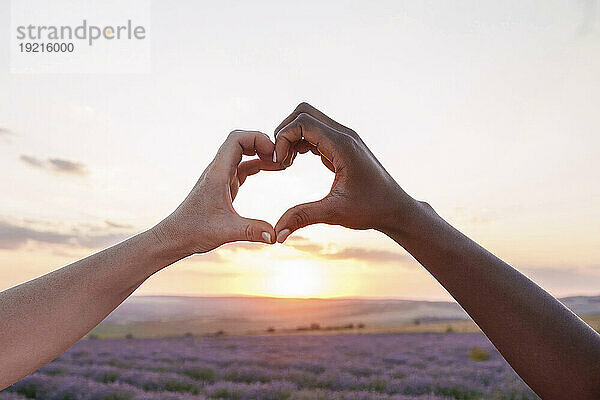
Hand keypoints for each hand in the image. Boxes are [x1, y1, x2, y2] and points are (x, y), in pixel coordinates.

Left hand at [152, 130, 275, 256]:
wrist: (176, 236)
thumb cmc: (194, 231)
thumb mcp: (226, 231)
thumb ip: (252, 231)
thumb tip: (275, 236)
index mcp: (217, 174)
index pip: (236, 139)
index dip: (257, 139)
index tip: (273, 154)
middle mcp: (218, 170)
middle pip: (240, 140)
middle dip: (262, 143)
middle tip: (280, 158)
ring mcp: (220, 176)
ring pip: (241, 152)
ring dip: (260, 152)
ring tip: (280, 163)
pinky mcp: (223, 185)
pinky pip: (242, 166)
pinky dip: (257, 164)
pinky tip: (271, 170)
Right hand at [272, 103, 415, 241]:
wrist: (395, 209)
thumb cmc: (370, 209)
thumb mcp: (334, 213)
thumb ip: (303, 217)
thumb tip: (277, 233)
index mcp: (343, 146)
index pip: (303, 122)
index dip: (283, 138)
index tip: (280, 164)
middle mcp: (344, 135)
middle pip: (304, 112)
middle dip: (284, 132)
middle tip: (280, 160)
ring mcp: (345, 138)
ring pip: (309, 120)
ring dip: (292, 137)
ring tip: (286, 163)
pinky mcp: (343, 145)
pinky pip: (316, 132)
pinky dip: (300, 142)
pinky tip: (296, 162)